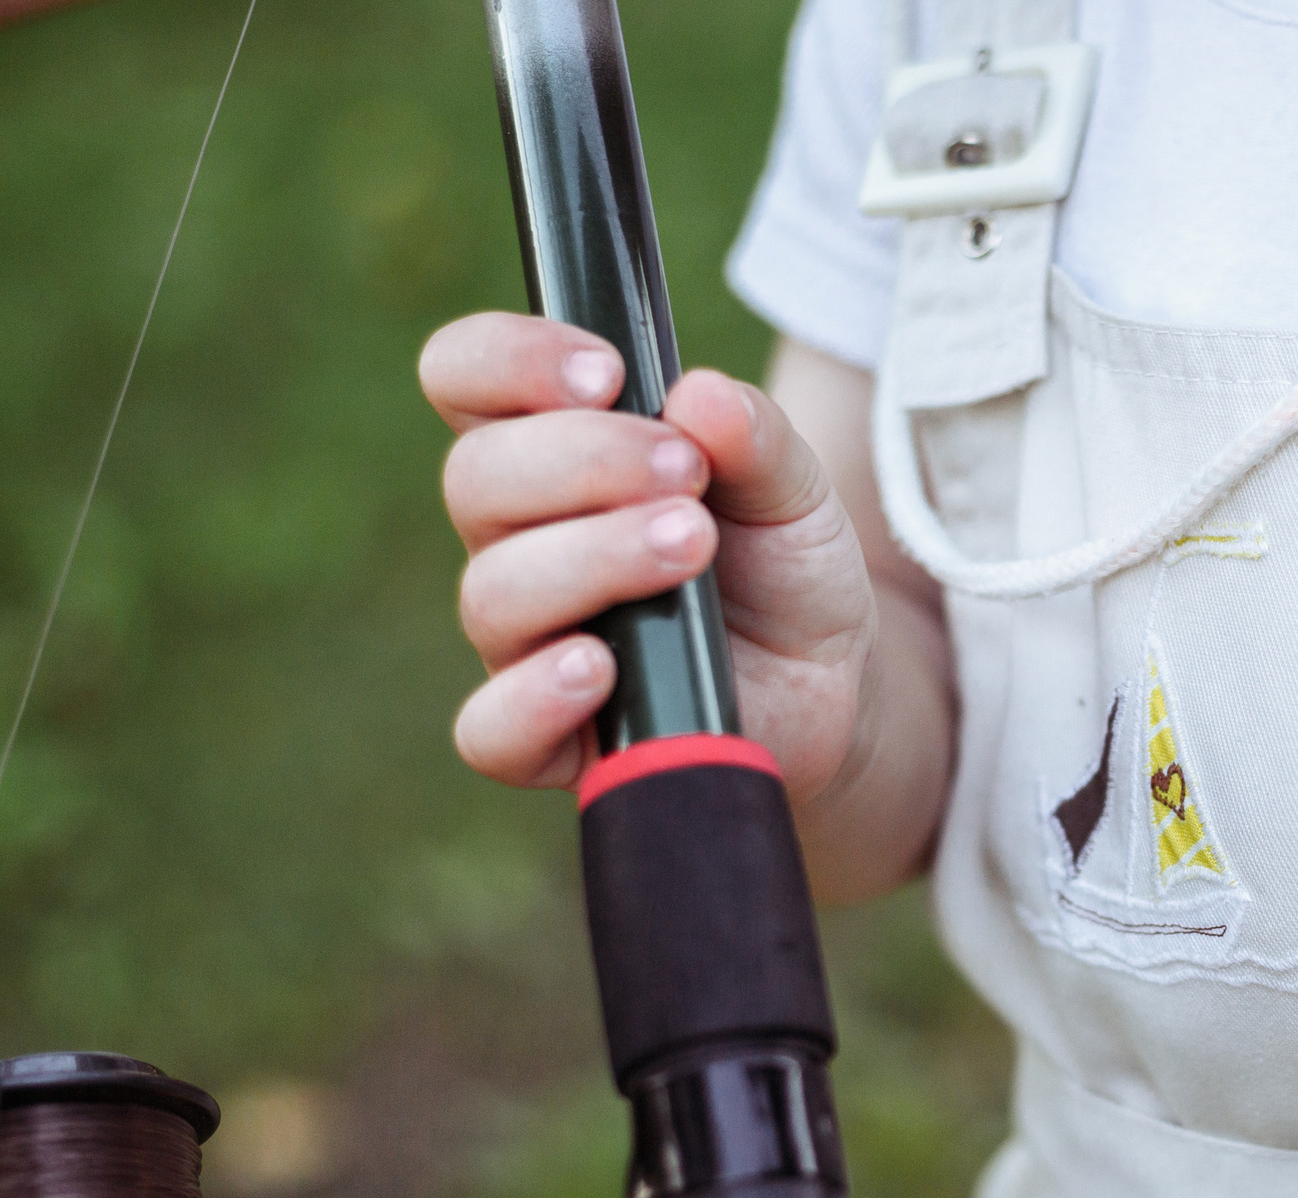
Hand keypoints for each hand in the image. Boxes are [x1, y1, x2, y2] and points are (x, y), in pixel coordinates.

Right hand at [421, 313, 875, 797]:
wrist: (832, 685)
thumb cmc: (785, 569)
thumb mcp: (795, 488)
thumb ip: (755, 435)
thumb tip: (702, 396)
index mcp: (552, 456)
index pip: (464, 379)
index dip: (509, 358)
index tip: (608, 371)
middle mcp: (518, 543)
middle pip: (476, 478)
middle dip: (584, 458)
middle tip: (687, 471)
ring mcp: (526, 642)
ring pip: (494, 592)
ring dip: (594, 555)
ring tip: (693, 545)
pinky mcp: (551, 738)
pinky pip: (491, 728)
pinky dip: (535, 696)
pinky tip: (601, 667)